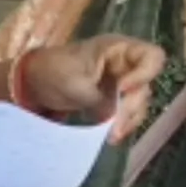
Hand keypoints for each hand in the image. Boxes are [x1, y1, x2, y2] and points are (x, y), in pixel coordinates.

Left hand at [17, 35, 167, 126]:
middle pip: (146, 84)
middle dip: (132, 106)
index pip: (152, 57)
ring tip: (112, 135)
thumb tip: (117, 118)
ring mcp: (122, 81)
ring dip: (129, 119)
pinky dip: (122, 123)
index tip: (122, 90)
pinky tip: (112, 136)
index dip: (144, 75)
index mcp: (117, 50)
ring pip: (139, 101)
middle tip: (116, 125)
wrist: (33, 82)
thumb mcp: (76, 86)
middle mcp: (125, 64)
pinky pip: (128, 111)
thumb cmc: (52, 73)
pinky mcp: (115, 97)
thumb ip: (101, 100)